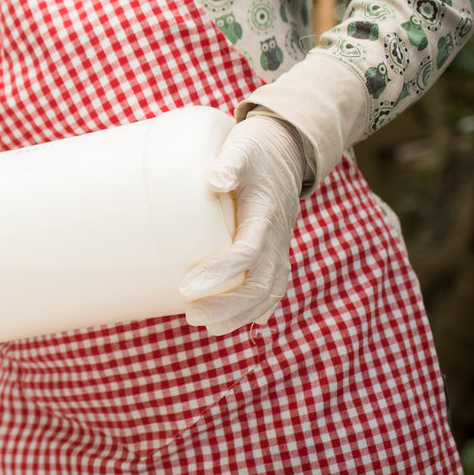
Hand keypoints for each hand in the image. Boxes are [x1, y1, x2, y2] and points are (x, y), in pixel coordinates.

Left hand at [180, 115, 307, 334]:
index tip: (187, 286)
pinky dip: (254, 309)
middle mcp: (278, 236)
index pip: (249, 251)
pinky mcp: (274, 252)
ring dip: (240, 314)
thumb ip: (230, 162)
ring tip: (207, 326)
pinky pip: (271, 287)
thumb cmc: (254, 149)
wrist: (286, 149)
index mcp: (266, 214)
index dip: (222, 271)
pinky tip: (231, 324)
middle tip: (191, 316)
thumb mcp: (242, 148)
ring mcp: (279, 247)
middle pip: (262, 283)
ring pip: (269, 292)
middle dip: (229, 306)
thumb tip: (215, 178)